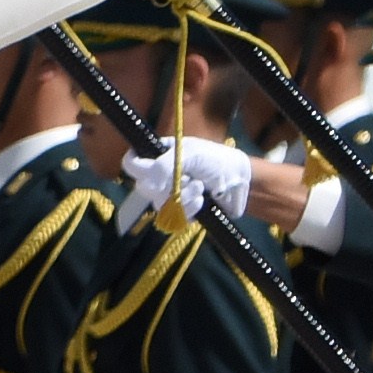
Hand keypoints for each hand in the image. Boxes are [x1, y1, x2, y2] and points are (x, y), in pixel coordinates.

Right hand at [126, 143, 251, 222]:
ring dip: (184, 197)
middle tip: (188, 178)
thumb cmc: (217, 160)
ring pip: (159, 204)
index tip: (154, 169)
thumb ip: (164, 165)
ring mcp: (168, 196)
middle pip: (144, 188)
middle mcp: (159, 177)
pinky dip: (189, 209)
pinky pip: (173, 217)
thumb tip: (147, 183)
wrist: (241, 181)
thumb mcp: (192, 155)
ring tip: (201, 189)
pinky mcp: (179, 212)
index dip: (138, 167)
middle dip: (168, 185)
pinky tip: (202, 201)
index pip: (131, 164)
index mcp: (159, 157)